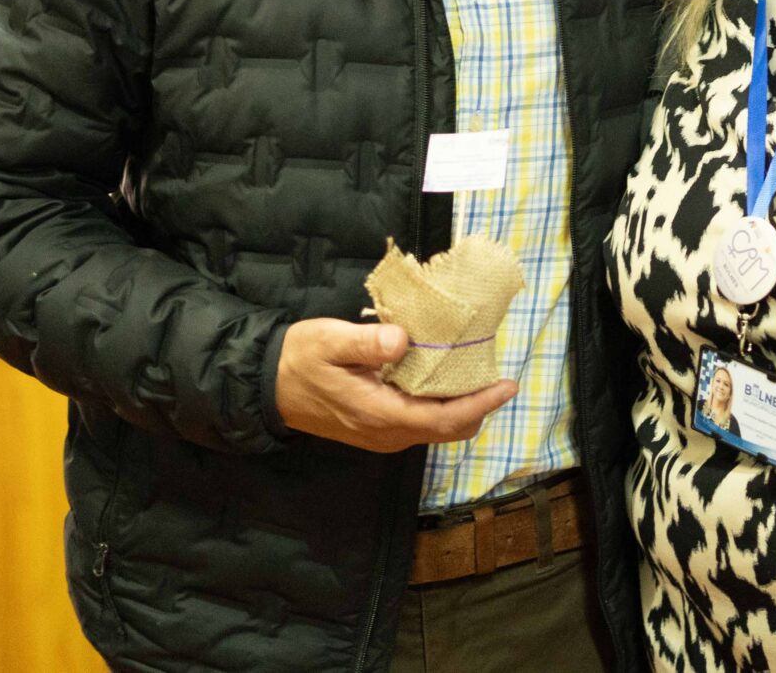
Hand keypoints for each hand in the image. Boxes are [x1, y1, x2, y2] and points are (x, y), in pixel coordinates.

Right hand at [274, 318, 517, 452]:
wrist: (267, 388)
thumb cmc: (299, 360)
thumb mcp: (328, 342)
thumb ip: (366, 343)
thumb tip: (403, 339)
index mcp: (380, 414)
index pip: (444, 418)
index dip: (480, 404)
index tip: (508, 385)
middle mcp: (387, 434)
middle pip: (448, 430)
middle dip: (479, 407)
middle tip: (499, 377)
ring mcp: (382, 436)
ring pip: (437, 430)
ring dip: (463, 409)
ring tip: (479, 376)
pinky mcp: (377, 431)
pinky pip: (422, 424)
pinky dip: (443, 408)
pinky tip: (446, 381)